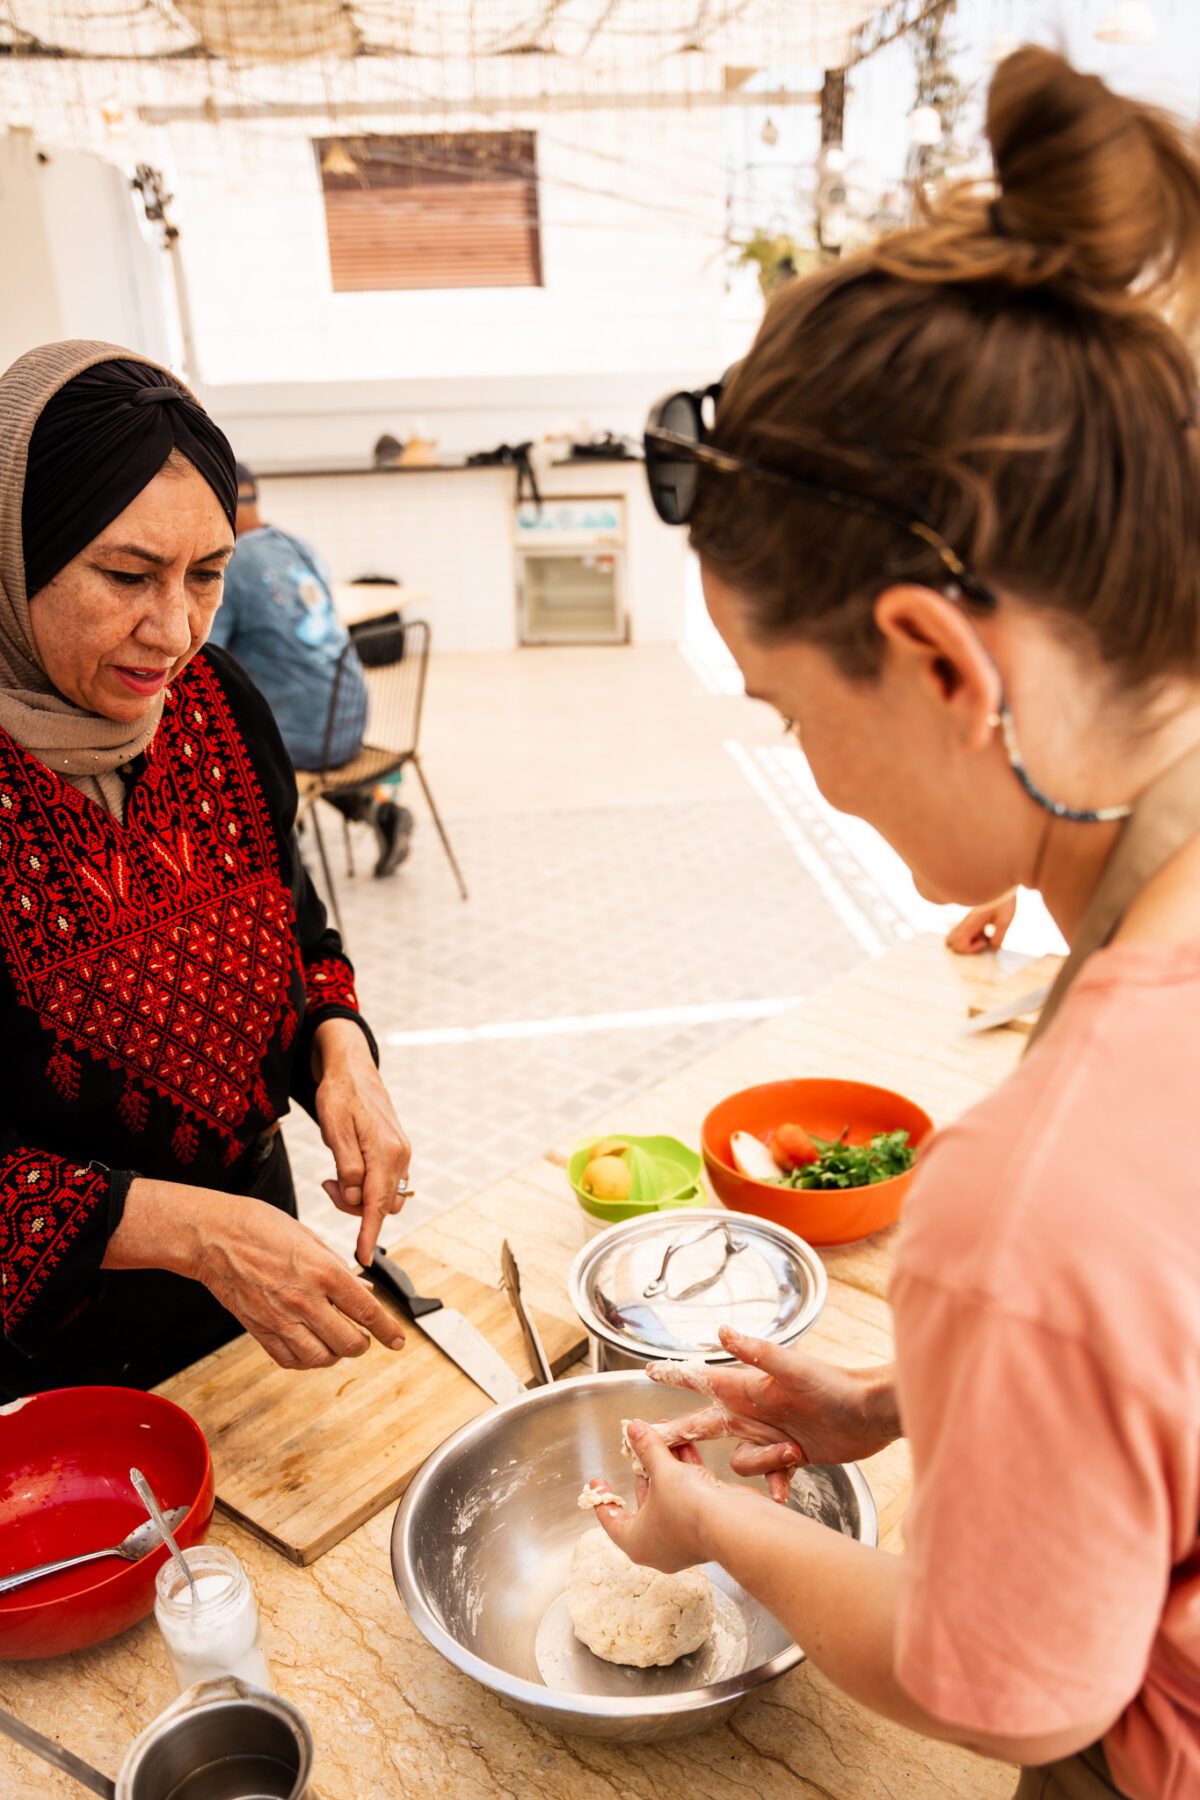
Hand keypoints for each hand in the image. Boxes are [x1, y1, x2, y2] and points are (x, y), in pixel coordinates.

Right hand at [109, 1179, 406, 1370]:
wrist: (213, 1236)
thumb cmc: (260, 1227)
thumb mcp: (310, 1238)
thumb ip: (337, 1268)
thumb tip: (363, 1289)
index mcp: (323, 1271)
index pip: (367, 1311)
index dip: (388, 1330)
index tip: (399, 1341)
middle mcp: (304, 1299)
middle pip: (348, 1342)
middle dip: (363, 1344)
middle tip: (363, 1338)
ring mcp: (280, 1319)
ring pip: (321, 1358)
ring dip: (335, 1355)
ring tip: (337, 1343)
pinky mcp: (259, 1330)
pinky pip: (290, 1361)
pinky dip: (306, 1360)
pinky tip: (310, 1347)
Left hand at [312, 1018, 410, 1264]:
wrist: (352, 1067)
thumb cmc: (339, 1094)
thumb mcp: (334, 1129)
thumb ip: (347, 1166)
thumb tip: (356, 1197)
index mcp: (387, 1151)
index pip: (377, 1204)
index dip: (369, 1234)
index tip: (363, 1258)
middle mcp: (400, 1155)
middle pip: (381, 1204)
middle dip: (354, 1208)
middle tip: (327, 1184)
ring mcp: (401, 1153)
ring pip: (384, 1196)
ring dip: (359, 1197)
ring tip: (333, 1177)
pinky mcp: (396, 1152)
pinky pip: (385, 1183)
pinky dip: (365, 1186)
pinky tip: (346, 1171)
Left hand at [588, 1421, 747, 1572]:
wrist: (734, 1525)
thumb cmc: (687, 1509)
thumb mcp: (662, 1473)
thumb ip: (647, 1449)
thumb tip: (633, 1429)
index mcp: (637, 1542)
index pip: (612, 1520)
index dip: (603, 1498)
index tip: (597, 1481)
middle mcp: (659, 1543)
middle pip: (644, 1501)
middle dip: (642, 1469)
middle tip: (637, 1446)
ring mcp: (684, 1535)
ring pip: (669, 1495)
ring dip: (666, 1465)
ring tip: (661, 1436)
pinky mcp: (705, 1523)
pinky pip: (689, 1494)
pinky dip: (685, 1470)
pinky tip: (684, 1444)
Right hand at [647, 1327, 898, 1500]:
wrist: (871, 1413)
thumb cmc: (835, 1386)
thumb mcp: (795, 1368)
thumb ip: (759, 1352)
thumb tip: (723, 1330)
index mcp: (750, 1388)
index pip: (704, 1380)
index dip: (676, 1376)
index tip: (649, 1371)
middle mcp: (755, 1412)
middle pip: (705, 1425)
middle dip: (680, 1433)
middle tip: (651, 1443)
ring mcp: (771, 1435)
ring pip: (739, 1460)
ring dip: (762, 1461)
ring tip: (793, 1449)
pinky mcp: (791, 1456)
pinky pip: (770, 1478)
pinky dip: (776, 1485)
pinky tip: (785, 1490)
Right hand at [945, 892, 1017, 954]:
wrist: (1001, 882)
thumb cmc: (1003, 900)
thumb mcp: (1005, 920)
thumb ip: (998, 936)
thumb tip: (993, 948)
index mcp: (970, 923)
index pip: (957, 943)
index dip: (970, 948)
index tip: (985, 941)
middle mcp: (965, 923)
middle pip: (950, 941)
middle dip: (964, 947)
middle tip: (981, 941)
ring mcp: (967, 920)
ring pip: (955, 937)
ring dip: (968, 942)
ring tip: (984, 936)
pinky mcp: (971, 918)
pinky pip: (964, 932)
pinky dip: (972, 936)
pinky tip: (986, 929)